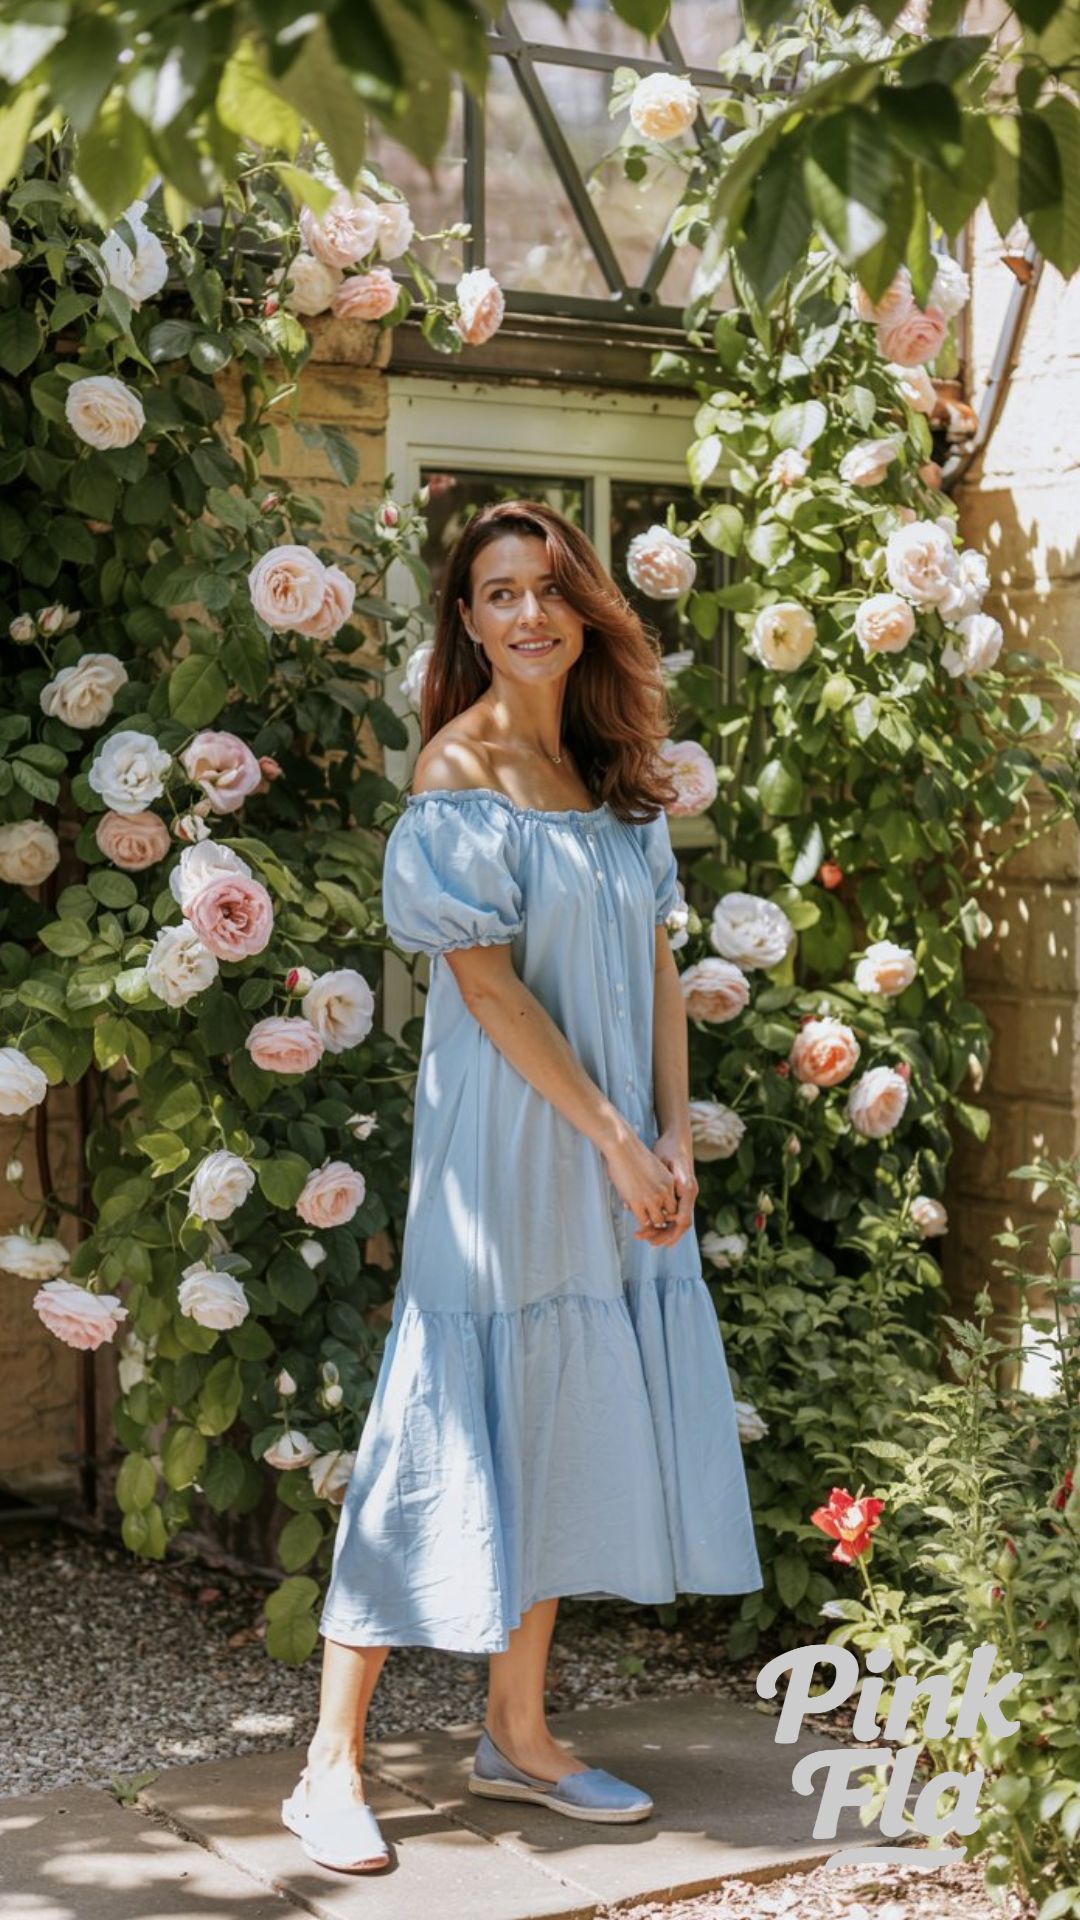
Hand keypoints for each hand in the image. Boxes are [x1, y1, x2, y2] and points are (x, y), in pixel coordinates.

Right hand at [603, 1126, 694, 1248]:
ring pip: (658, 1221)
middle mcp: (665, 1192)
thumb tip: (653, 1193)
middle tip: (655, 1227)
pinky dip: (642, 1225)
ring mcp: (652, 1198)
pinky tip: (638, 1224)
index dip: (667, 1211)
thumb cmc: (633, 1155)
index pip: (675, 1204)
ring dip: (652, 1226)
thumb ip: (655, 1182)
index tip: (659, 1214)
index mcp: (670, 1182)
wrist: (623, 1148)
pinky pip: (644, 1221)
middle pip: (669, 1215)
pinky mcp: (638, 1202)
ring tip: (646, 1228)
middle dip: (662, 1222)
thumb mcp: (653, 1168)